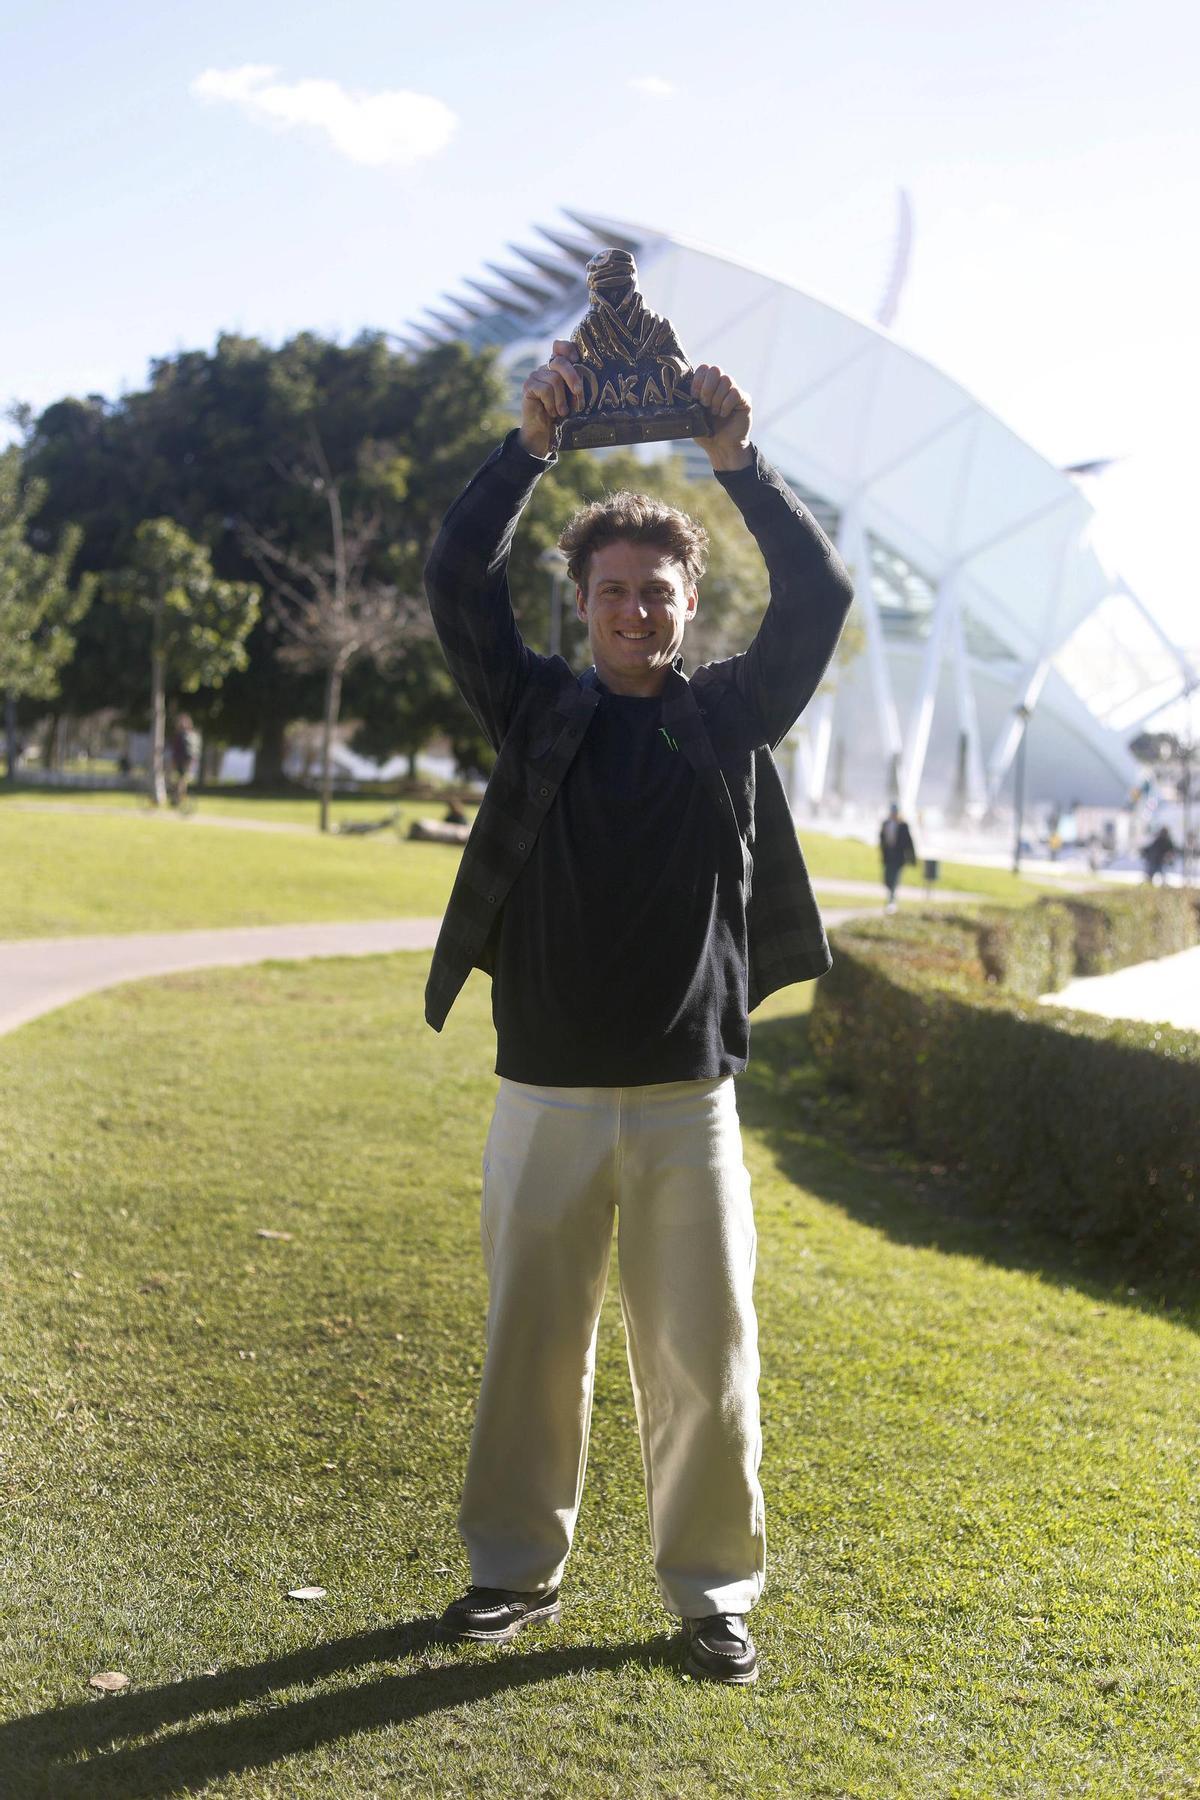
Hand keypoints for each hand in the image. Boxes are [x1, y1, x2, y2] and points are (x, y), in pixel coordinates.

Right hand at [519, 339, 584, 457]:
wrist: (544, 431)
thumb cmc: (562, 415)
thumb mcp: (574, 398)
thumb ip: (578, 385)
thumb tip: (594, 377)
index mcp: (559, 368)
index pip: (560, 347)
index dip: (568, 348)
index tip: (577, 358)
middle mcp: (546, 368)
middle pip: (560, 362)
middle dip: (572, 377)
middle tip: (578, 392)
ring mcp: (536, 375)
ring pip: (554, 379)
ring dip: (561, 399)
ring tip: (562, 412)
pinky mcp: (528, 385)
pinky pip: (545, 389)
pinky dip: (551, 403)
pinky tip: (551, 412)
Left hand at [690, 365, 752, 470]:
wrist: (721, 448)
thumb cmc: (706, 433)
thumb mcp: (692, 417)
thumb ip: (688, 403)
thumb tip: (678, 392)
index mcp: (708, 386)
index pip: (704, 368)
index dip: (698, 380)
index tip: (694, 396)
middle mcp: (721, 386)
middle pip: (715, 369)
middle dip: (707, 387)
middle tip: (705, 404)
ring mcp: (734, 391)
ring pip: (727, 380)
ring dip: (717, 398)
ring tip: (714, 413)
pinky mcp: (744, 399)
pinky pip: (735, 393)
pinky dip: (726, 405)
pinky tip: (724, 415)